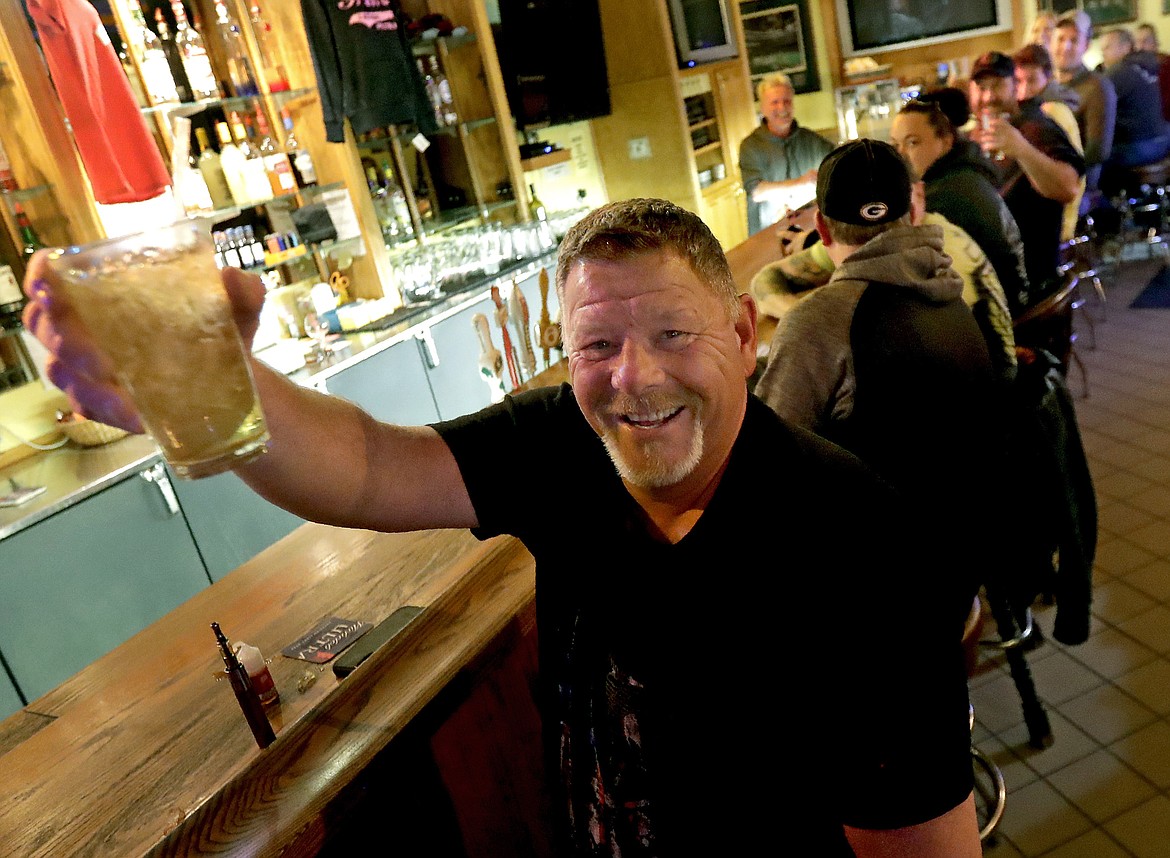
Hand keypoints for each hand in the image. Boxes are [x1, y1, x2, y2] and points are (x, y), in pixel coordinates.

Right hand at [21, 255, 264, 433]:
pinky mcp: (101, 402)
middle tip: (103, 357)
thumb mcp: (238, 306)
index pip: (52, 277)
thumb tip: (231, 278)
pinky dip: (110, 412)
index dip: (43, 280)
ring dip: (88, 382)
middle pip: (45, 326)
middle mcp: (87, 325)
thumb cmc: (222, 330)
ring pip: (61, 371)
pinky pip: (88, 407)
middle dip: (67, 340)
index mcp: (108, 290)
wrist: (235, 377)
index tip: (53, 290)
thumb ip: (240, 289)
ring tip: (125, 392)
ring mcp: (88, 367)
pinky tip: (138, 416)